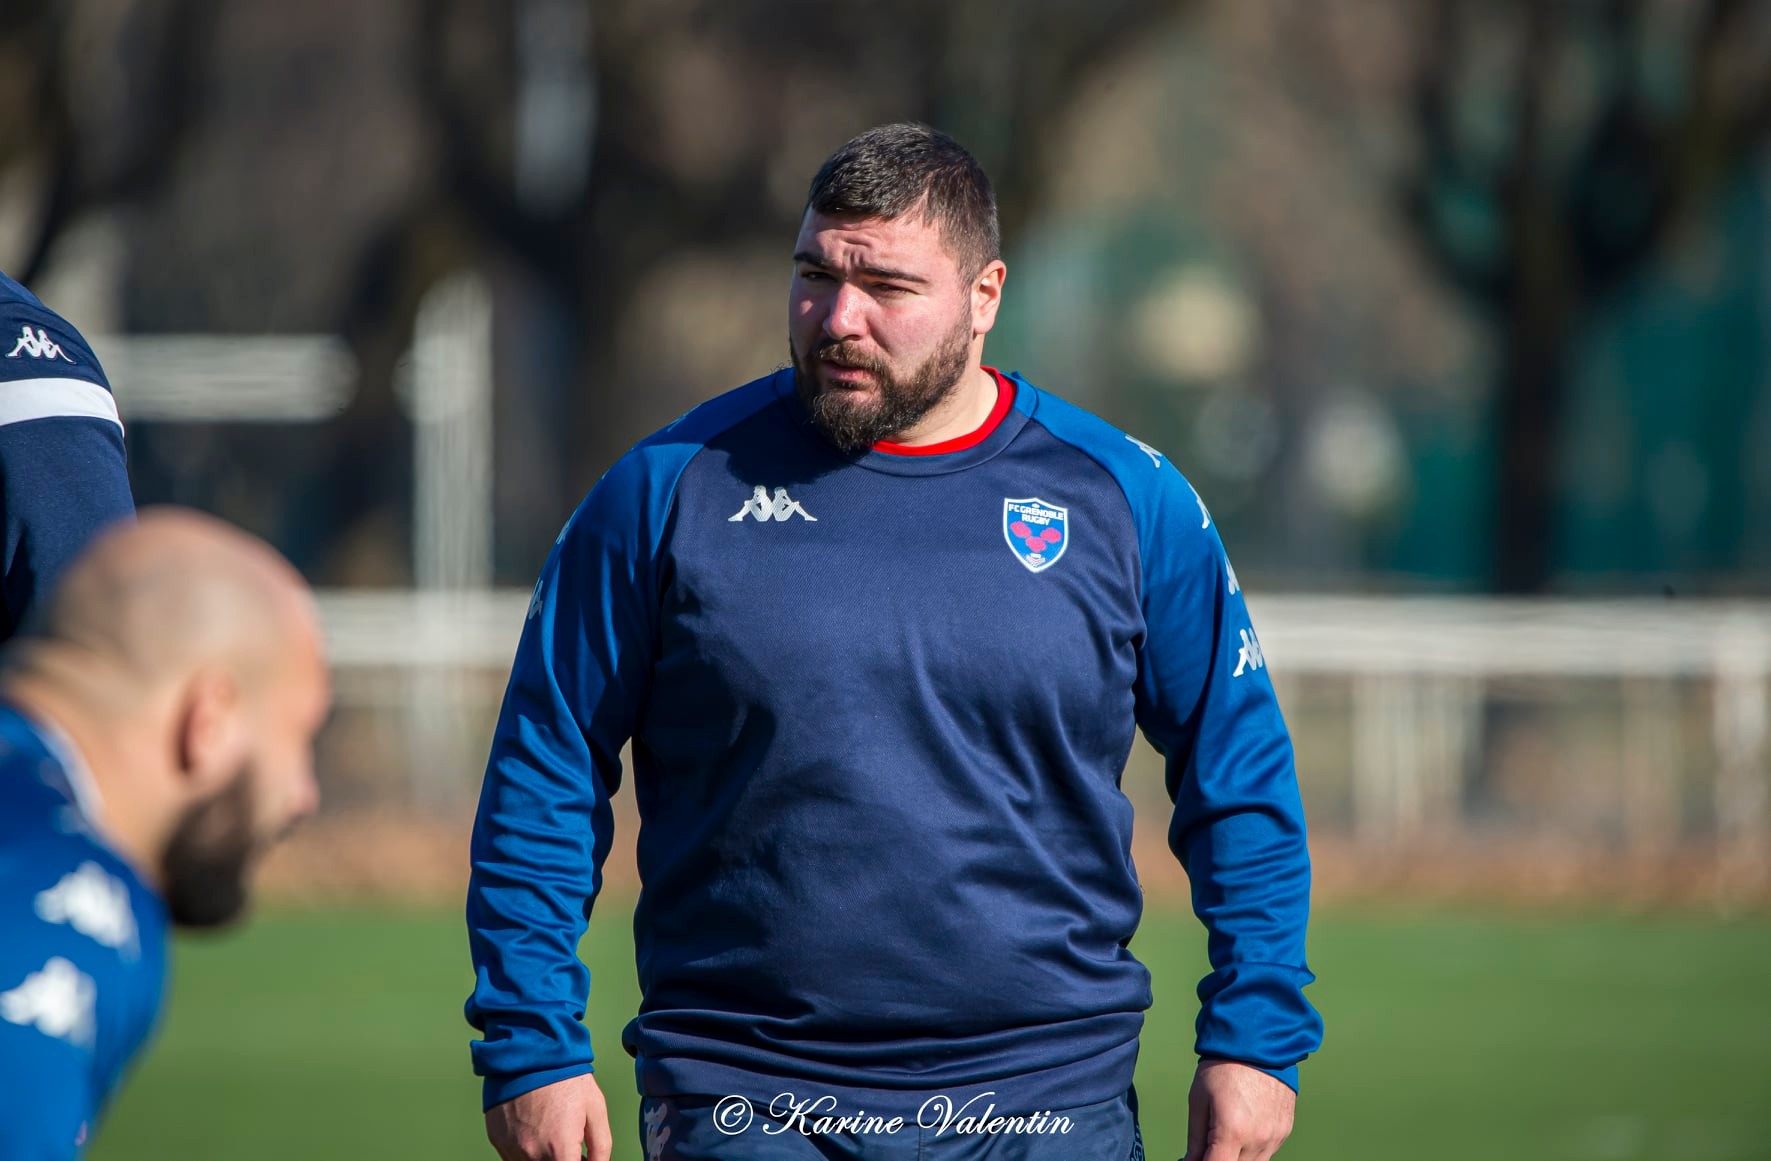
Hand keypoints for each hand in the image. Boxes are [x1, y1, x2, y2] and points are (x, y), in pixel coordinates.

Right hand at [485, 1072, 613, 1160]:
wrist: (529, 1050)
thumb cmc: (567, 1078)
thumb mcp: (595, 1109)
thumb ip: (601, 1147)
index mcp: (558, 1149)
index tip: (583, 1158)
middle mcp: (530, 1154)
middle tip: (574, 1151)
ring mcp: (510, 1149)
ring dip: (544, 1159)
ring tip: (555, 1137)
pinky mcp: (496, 1140)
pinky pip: (513, 1158)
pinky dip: (527, 1153)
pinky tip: (537, 1131)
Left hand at [1181, 1059, 1295, 1160]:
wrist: (1259, 1044)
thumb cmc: (1224, 1068)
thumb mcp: (1198, 1100)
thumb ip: (1195, 1139)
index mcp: (1232, 1132)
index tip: (1195, 1160)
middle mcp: (1258, 1139)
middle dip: (1219, 1158)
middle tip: (1208, 1144)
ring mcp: (1275, 1137)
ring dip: (1237, 1156)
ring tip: (1227, 1131)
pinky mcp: (1284, 1131)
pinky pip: (1267, 1152)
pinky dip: (1252, 1148)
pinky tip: (1244, 1126)